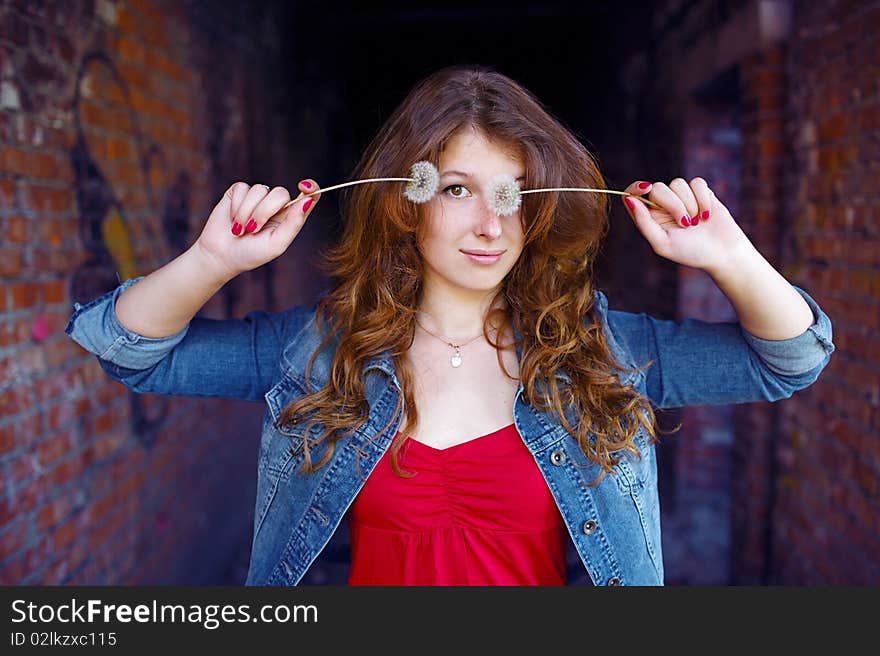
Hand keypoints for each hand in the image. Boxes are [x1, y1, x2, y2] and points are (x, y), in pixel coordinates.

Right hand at [194, 180, 319, 277]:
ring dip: (247, 212)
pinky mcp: (238, 192)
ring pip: (259, 190)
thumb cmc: (252, 253)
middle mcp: (276, 204)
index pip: (308, 196)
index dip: (311, 187)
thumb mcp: (277, 243)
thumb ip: (294, 223)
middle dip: (264, 212)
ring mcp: (257, 197)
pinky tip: (232, 219)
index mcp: (290, 217)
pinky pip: (242, 188)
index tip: (304, 186)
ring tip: (241, 229)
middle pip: (280, 193)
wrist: (221, 256)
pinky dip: (236, 206)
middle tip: (252, 230)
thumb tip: (308, 201)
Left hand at [621, 177, 752, 273]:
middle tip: (686, 224)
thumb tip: (629, 199)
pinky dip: (703, 199)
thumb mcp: (662, 242)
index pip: (633, 194)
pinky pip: (696, 183)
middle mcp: (663, 205)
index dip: (636, 188)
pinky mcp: (700, 192)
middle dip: (673, 205)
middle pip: (657, 188)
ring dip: (690, 204)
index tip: (646, 188)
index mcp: (649, 217)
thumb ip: (643, 222)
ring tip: (697, 222)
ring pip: (677, 183)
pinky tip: (707, 215)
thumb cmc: (691, 252)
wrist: (722, 253)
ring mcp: (682, 197)